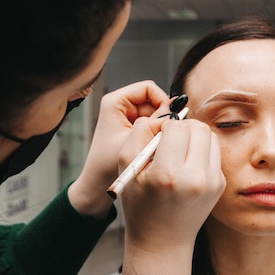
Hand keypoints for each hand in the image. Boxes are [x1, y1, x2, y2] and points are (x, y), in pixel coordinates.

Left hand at [68, 80, 169, 218]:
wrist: (97, 185)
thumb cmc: (107, 165)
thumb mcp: (135, 141)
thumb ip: (156, 123)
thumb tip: (177, 109)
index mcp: (115, 102)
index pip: (148, 88)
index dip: (162, 101)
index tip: (169, 120)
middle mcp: (120, 106)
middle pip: (153, 101)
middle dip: (162, 118)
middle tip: (165, 136)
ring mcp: (125, 118)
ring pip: (155, 115)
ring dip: (159, 128)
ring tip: (156, 146)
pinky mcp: (130, 130)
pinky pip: (151, 126)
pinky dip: (155, 135)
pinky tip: (153, 149)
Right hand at [119, 116, 225, 274]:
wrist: (162, 240)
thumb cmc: (139, 203)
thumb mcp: (127, 167)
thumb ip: (140, 133)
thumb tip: (162, 117)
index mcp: (168, 174)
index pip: (176, 127)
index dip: (164, 126)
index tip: (157, 138)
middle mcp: (195, 178)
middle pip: (198, 127)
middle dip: (182, 127)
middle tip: (170, 139)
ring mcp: (212, 182)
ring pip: (209, 136)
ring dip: (194, 136)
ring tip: (179, 150)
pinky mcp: (220, 184)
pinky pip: (214, 151)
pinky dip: (201, 151)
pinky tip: (187, 164)